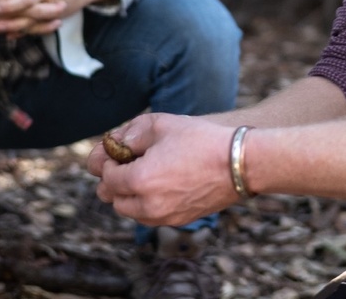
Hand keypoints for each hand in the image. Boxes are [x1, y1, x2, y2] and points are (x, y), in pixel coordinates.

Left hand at [91, 113, 240, 226]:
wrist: (239, 163)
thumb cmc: (201, 140)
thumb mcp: (161, 124)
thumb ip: (131, 133)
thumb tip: (116, 143)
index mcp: (139, 180)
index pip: (106, 177)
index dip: (107, 161)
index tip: (116, 151)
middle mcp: (148, 205)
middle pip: (113, 199)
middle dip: (114, 180)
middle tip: (126, 163)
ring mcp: (165, 216)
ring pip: (130, 212)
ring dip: (129, 195)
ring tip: (143, 174)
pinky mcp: (180, 220)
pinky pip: (151, 217)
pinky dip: (146, 204)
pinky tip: (160, 185)